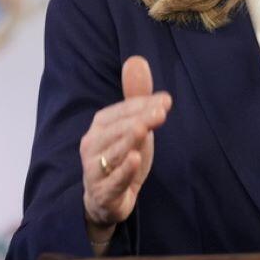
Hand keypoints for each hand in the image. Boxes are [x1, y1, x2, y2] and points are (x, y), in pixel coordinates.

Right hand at [80, 56, 172, 230]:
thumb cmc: (121, 155)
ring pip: (112, 154)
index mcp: (100, 125)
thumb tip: (137, 60)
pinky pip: (112, 182)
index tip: (166, 100)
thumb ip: (136, 96)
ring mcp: (94, 170)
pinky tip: (135, 160)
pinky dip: (123, 171)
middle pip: (118, 130)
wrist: (108, 199)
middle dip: (139, 119)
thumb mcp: (131, 125)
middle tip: (162, 111)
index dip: (143, 104)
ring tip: (143, 129)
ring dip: (128, 141)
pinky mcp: (102, 193)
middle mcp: (92, 145)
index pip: (123, 111)